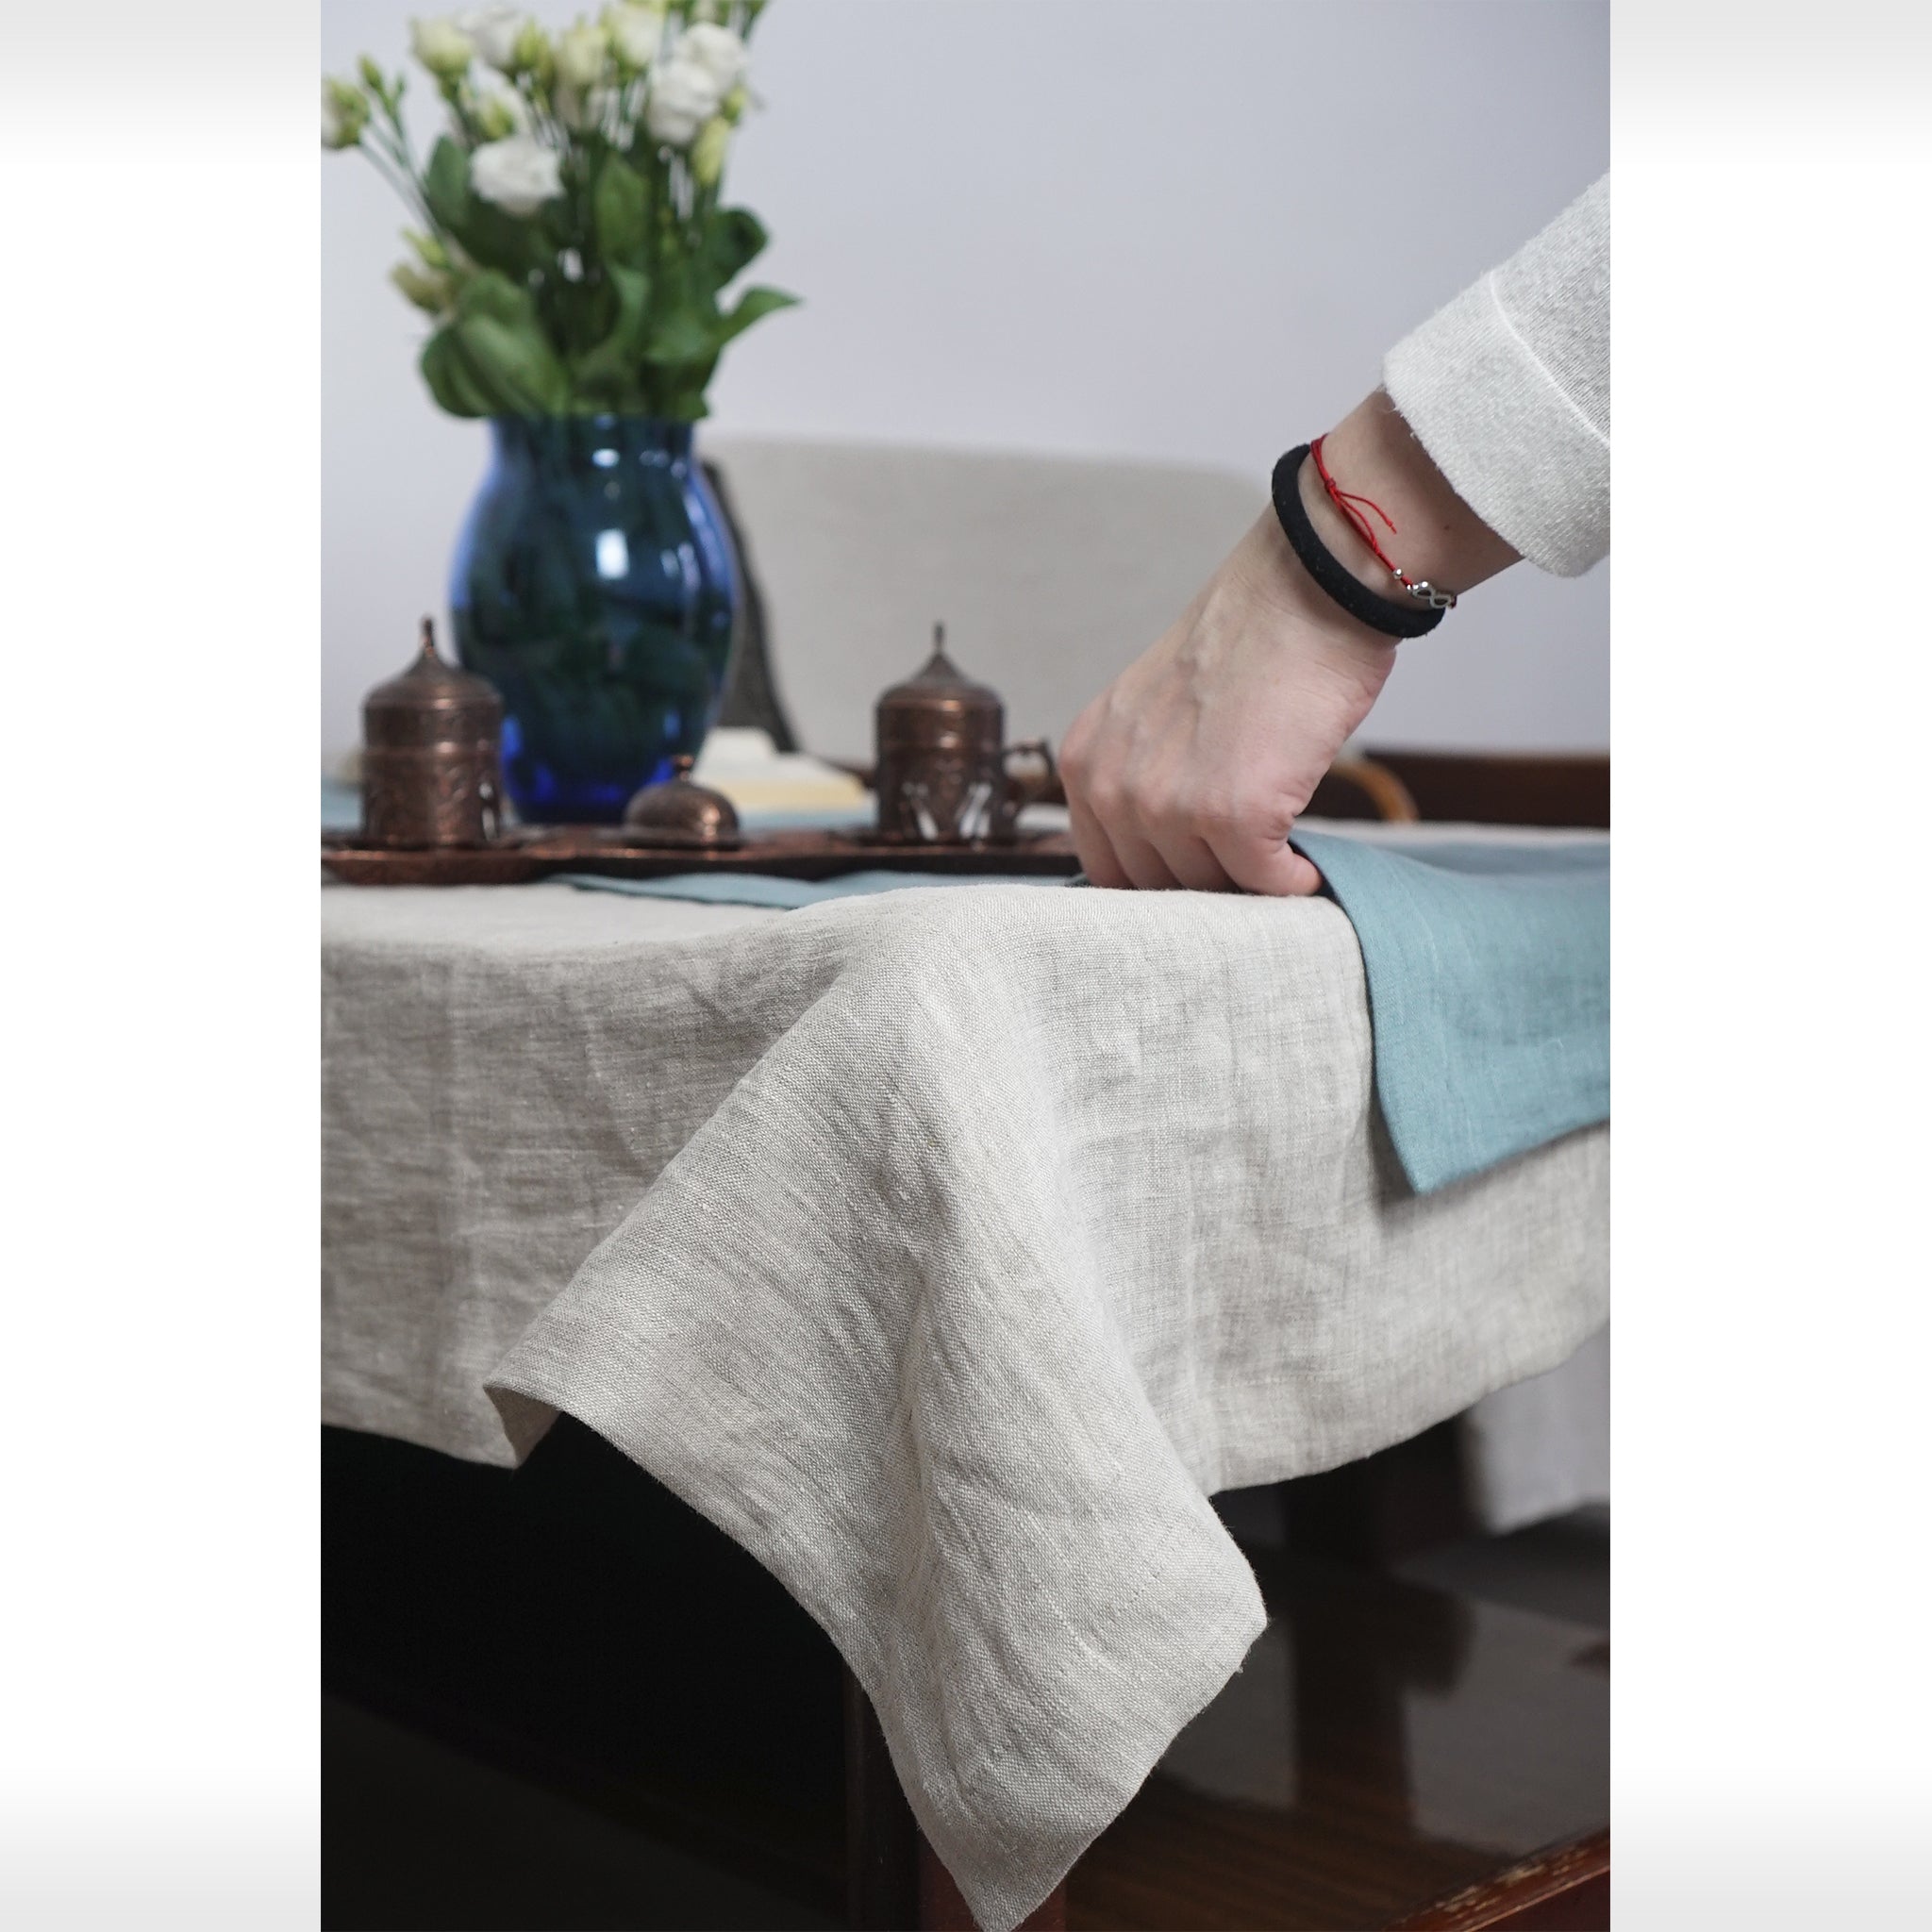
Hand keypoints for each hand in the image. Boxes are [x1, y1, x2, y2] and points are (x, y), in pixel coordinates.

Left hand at [1061, 391, 1519, 892]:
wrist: (1305, 591)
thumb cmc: (1248, 647)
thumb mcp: (1152, 715)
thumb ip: (1140, 781)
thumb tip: (1167, 862)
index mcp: (1083, 762)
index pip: (1107, 872)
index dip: (1161, 886)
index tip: (1204, 878)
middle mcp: (1112, 787)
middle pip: (1158, 888)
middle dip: (1208, 884)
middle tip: (1252, 871)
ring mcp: (1168, 803)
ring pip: (1209, 891)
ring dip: (1251, 886)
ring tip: (1280, 860)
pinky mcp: (1233, 813)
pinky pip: (1263, 884)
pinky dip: (1292, 884)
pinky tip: (1307, 866)